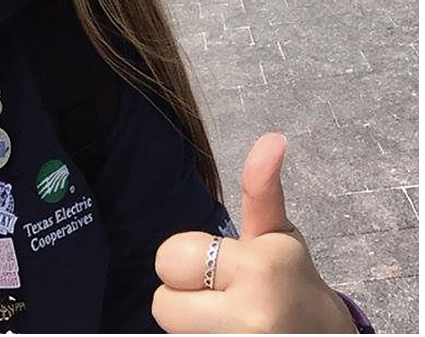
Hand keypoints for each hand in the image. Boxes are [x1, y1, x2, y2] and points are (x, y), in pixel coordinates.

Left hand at [153, 132, 355, 333]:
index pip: (170, 259)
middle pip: (162, 304)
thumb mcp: (277, 233)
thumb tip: (273, 137)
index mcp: (258, 269)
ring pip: (171, 330)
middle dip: (185, 296)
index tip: (223, 265)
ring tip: (227, 318)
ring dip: (191, 324)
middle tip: (222, 295)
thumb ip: (261, 188)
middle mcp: (248, 319)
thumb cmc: (291, 281)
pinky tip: (226, 333)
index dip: (190, 259)